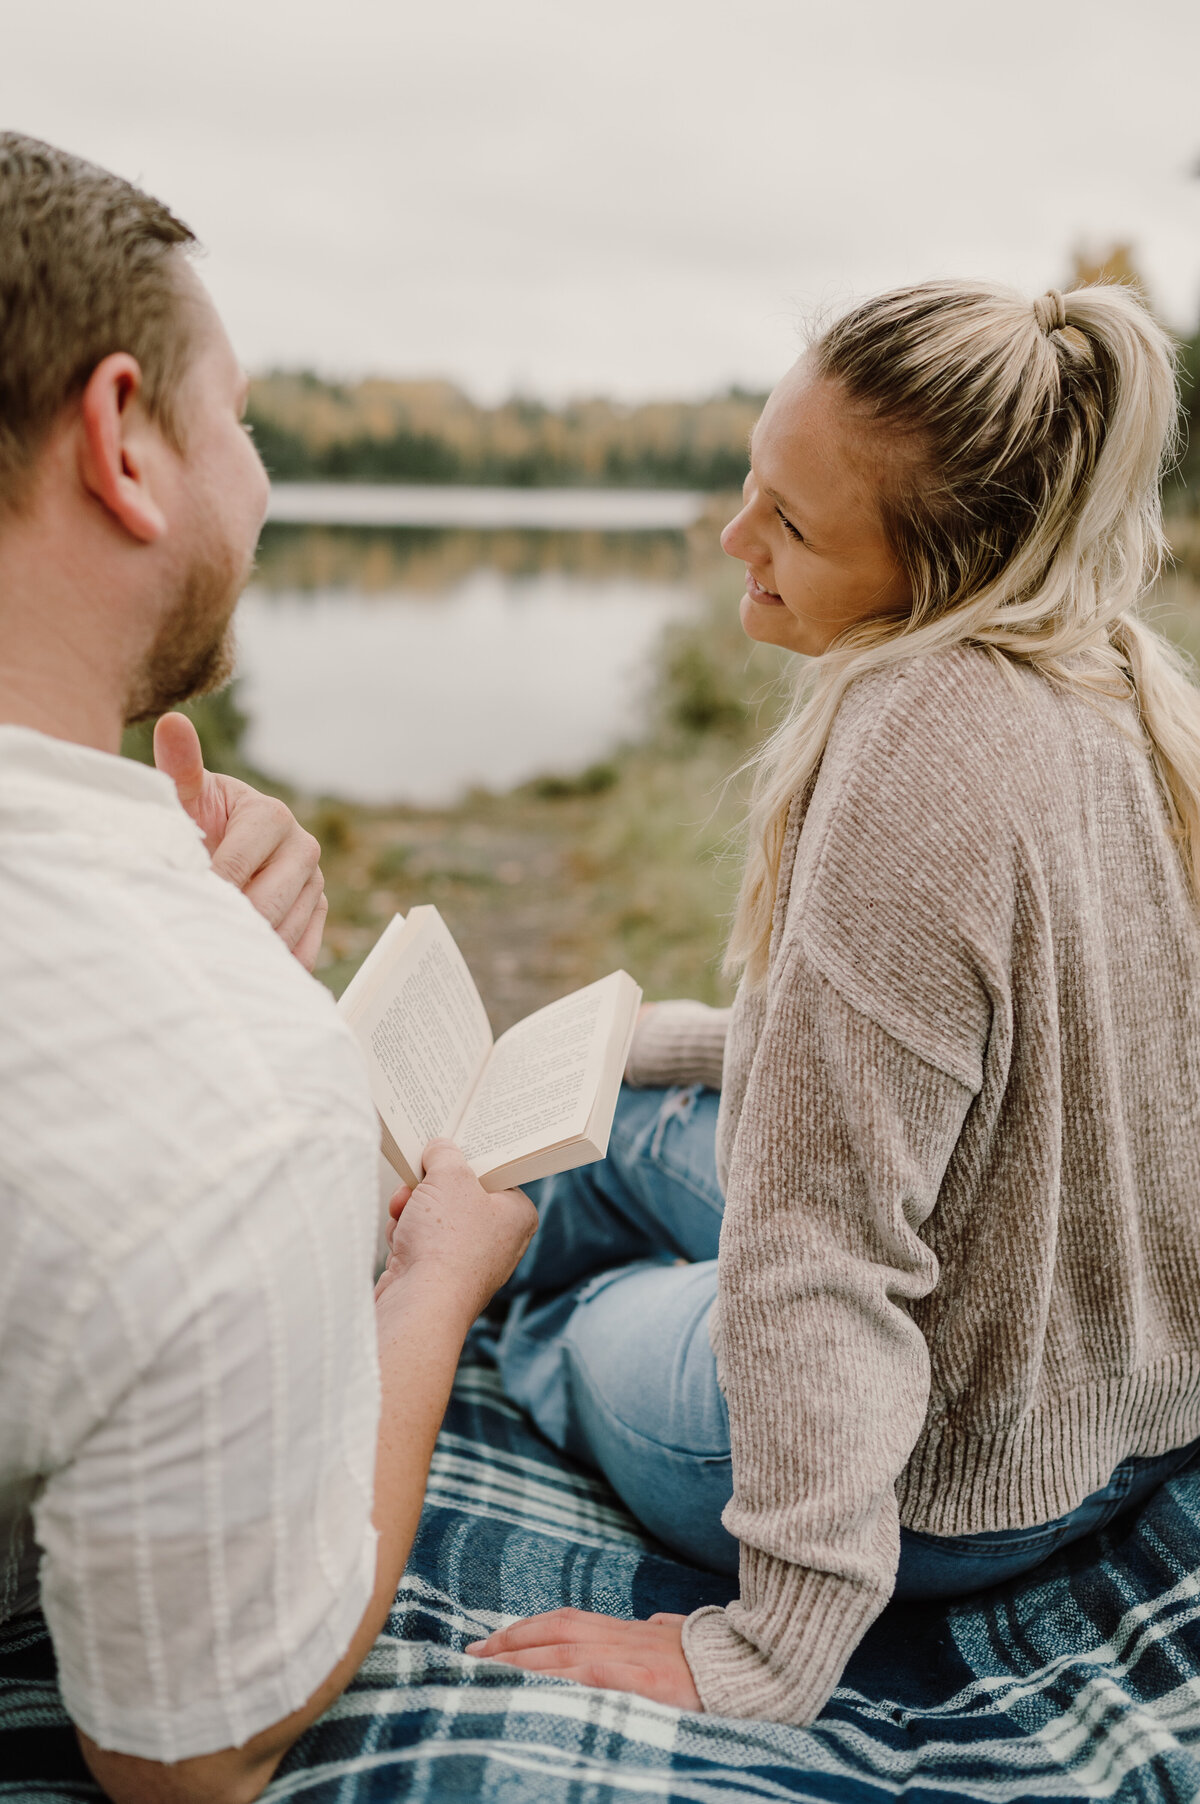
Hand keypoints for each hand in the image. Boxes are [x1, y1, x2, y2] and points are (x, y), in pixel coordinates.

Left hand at [154, 712, 326, 969]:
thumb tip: (172, 721)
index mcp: (271, 816)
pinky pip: (304, 948)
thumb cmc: (194, 819)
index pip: (237, 868)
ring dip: (251, 949)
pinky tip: (247, 967)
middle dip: (231, 924)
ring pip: (285, 930)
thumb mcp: (183, 795)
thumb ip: (178, 764)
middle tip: (194, 942)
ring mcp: (315, 881)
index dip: (206, 892)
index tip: (177, 906)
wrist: (218, 840)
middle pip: (268, 903)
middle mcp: (304, 846)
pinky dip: (277, 964)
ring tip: (215, 959)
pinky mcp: (318, 910)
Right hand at [376, 1139, 536, 1316]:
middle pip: (458, 1193)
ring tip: (405, 1211)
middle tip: (418, 1180)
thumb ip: (445, 1153)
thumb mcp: (449, 1176)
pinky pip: (420, 1241)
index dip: (466, 1159)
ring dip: (412, 1209)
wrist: (420, 1303)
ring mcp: (467, 1261)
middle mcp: (498, 1240)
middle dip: (429, 1187)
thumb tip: (439, 1149)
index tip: (447, 1148)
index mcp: (517, 1214)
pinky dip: (405, 1234)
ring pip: (433, 1215)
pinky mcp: (438, 1276)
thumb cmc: (448, 1243)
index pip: (494, 1173)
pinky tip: (399, 1239)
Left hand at [465, 1609, 701, 1710]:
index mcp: (630, 1630)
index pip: (564, 1621)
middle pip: (554, 1631)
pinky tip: (531, 1689)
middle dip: (508, 1643)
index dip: (524, 1628)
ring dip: (520, 1661)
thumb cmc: (723, 1659)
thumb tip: (657, 1623)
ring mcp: (633, 1657)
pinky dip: (557, 1679)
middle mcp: (624, 1636)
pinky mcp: (645, 1680)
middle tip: (469, 1657)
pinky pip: (590, 1677)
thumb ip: (663, 1631)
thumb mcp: (685, 1638)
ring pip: (563, 1651)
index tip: (489, 1641)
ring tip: (484, 1674)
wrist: (759, 1664)